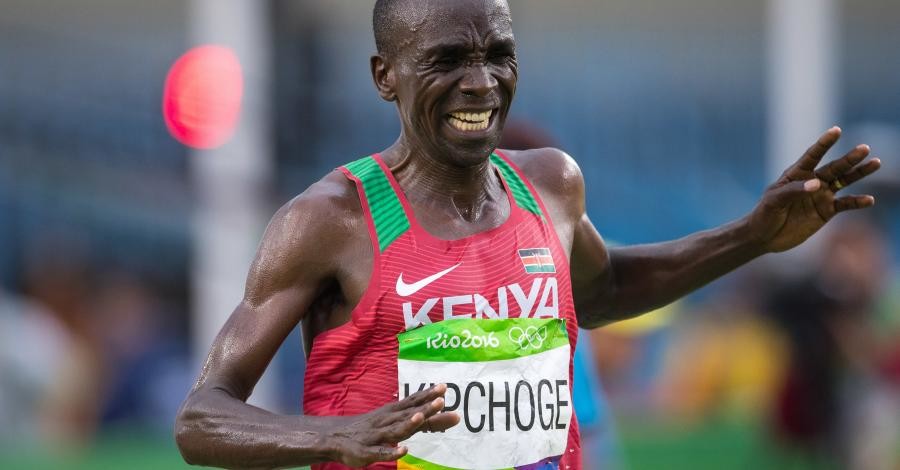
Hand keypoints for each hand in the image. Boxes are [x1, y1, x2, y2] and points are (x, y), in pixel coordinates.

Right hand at [326, 384, 459, 466]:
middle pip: (407, 413)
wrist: (335, 438)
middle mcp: (386, 421)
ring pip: (394, 430)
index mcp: (393, 413)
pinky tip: (404, 450)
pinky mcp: (366, 452)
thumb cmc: (373, 429)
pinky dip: (391, 452)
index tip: (444, 387)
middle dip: (423, 407)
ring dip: (408, 424)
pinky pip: (381, 453)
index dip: (427, 395)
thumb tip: (452, 415)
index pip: (412, 402)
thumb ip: (425, 421)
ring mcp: (376, 436)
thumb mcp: (398, 422)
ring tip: (420, 417)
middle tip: (441, 400)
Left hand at [748, 127, 880, 252]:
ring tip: (875, 163)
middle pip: (834, 167)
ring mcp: (821, 195)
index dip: (824, 143)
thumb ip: (795, 190)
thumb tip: (817, 184)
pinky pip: (845, 204)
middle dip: (849, 158)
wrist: (765, 236)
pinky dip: (857, 202)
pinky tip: (869, 200)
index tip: (836, 130)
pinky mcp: (826, 211)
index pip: (812, 156)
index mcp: (796, 174)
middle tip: (864, 148)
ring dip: (859, 173)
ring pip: (844, 181)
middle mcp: (812, 181)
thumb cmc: (764, 214)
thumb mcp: (775, 200)